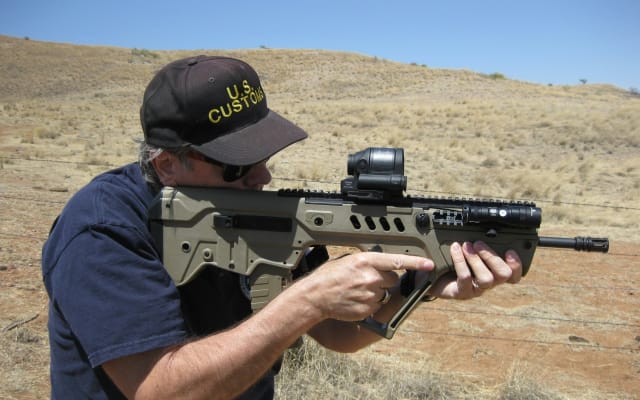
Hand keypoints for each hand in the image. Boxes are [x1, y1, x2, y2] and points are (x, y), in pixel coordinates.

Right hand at [301, 252, 433, 320]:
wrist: (316, 296)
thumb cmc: (329, 276)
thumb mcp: (348, 260)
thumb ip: (368, 261)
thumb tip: (382, 264)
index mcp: (366, 261)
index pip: (397, 261)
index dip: (416, 263)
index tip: (429, 264)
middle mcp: (371, 277)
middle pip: (392, 279)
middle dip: (384, 280)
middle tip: (366, 280)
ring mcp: (370, 295)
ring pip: (384, 294)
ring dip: (376, 292)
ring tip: (357, 290)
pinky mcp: (368, 309)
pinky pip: (376, 306)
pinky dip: (369, 304)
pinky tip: (355, 300)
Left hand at [428, 241, 521, 299]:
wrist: (431, 274)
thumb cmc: (451, 260)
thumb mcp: (466, 249)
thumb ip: (478, 244)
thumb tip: (485, 231)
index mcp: (493, 272)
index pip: (513, 274)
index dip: (517, 264)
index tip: (509, 250)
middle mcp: (487, 282)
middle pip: (503, 275)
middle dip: (493, 257)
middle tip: (478, 244)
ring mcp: (475, 289)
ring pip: (486, 279)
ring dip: (476, 260)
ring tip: (466, 246)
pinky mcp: (461, 293)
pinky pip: (465, 278)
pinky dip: (460, 261)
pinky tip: (455, 249)